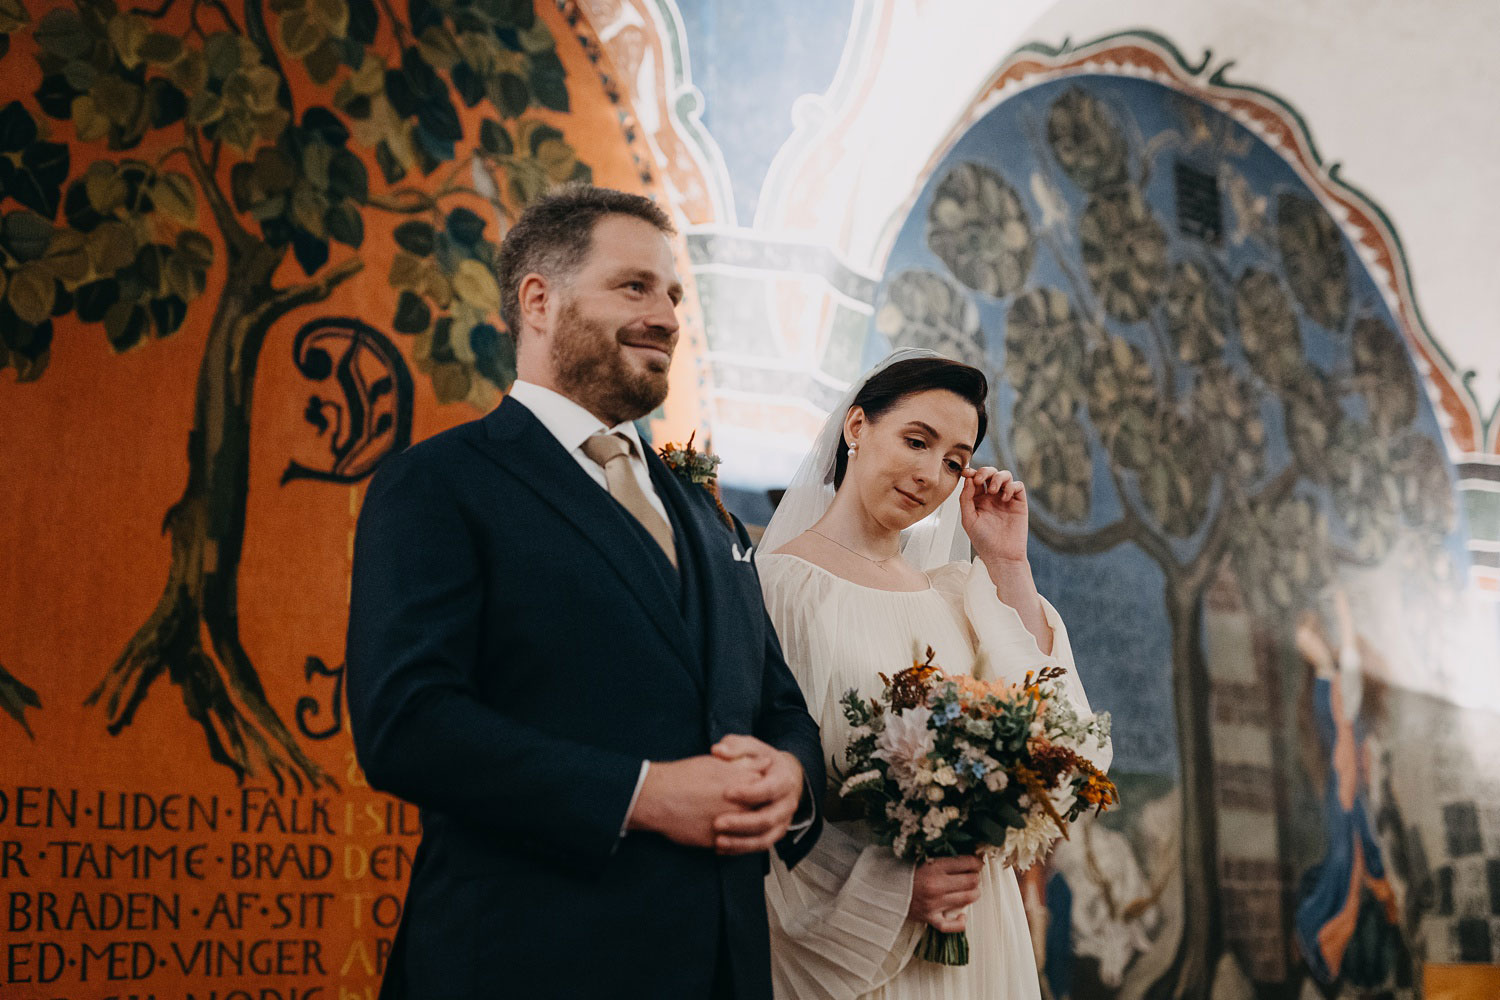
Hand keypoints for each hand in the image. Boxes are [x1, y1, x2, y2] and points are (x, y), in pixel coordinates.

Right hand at [628, 753, 769, 847]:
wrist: (659, 797)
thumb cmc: (684, 777)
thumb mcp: (719, 763)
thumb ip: (746, 764)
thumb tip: (764, 763)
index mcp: (743, 784)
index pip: (767, 790)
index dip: (764, 790)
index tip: (759, 789)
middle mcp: (740, 806)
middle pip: (761, 812)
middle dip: (757, 810)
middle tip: (746, 807)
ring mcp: (730, 825)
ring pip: (748, 831)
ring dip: (744, 828)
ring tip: (732, 821)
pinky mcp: (717, 841)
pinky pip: (731, 845)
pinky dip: (730, 841)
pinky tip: (722, 834)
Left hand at [710, 734, 805, 854]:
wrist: (781, 776)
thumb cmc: (762, 760)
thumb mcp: (752, 748)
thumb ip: (735, 746)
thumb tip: (719, 751)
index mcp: (784, 780)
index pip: (769, 789)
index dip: (748, 792)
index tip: (726, 792)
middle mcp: (787, 804)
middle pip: (768, 819)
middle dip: (742, 823)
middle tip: (718, 822)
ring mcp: (782, 822)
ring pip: (765, 838)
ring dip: (741, 843)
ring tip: (718, 841)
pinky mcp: (774, 834)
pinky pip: (759, 846)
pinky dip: (740, 849)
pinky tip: (720, 848)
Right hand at [909, 855, 983, 932]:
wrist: (881, 890)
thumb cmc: (902, 872)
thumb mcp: (921, 857)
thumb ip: (941, 858)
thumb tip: (964, 857)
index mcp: (933, 867)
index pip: (966, 863)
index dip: (976, 861)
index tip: (977, 862)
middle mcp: (936, 886)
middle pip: (971, 881)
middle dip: (976, 877)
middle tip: (973, 875)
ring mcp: (934, 904)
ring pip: (967, 899)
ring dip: (973, 893)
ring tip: (970, 890)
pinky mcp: (929, 918)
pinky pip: (951, 925)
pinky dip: (960, 922)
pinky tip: (962, 916)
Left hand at [960, 467, 1028, 565]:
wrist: (1001, 555)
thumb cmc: (983, 541)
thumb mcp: (968, 519)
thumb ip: (966, 499)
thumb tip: (968, 480)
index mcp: (978, 499)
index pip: (975, 479)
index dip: (971, 472)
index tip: (966, 472)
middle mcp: (992, 497)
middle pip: (990, 473)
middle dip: (984, 471)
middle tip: (980, 479)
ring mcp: (1006, 499)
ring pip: (1005, 475)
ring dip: (998, 477)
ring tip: (993, 491)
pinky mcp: (1019, 503)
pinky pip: (1018, 486)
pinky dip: (1011, 487)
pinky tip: (1004, 498)